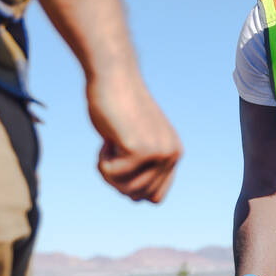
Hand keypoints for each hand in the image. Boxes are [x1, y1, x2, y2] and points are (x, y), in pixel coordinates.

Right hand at [86, 69, 181, 202]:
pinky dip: (101, 162)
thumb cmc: (117, 105)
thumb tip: (140, 199)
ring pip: (126, 190)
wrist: (113, 75)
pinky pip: (112, 175)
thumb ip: (143, 165)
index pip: (155, 197)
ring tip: (110, 144)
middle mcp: (172, 155)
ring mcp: (159, 153)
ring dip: (108, 172)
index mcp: (173, 153)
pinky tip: (107, 139)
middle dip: (117, 182)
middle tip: (111, 153)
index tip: (121, 163)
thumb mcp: (135, 139)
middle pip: (139, 196)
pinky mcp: (141, 149)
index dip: (132, 188)